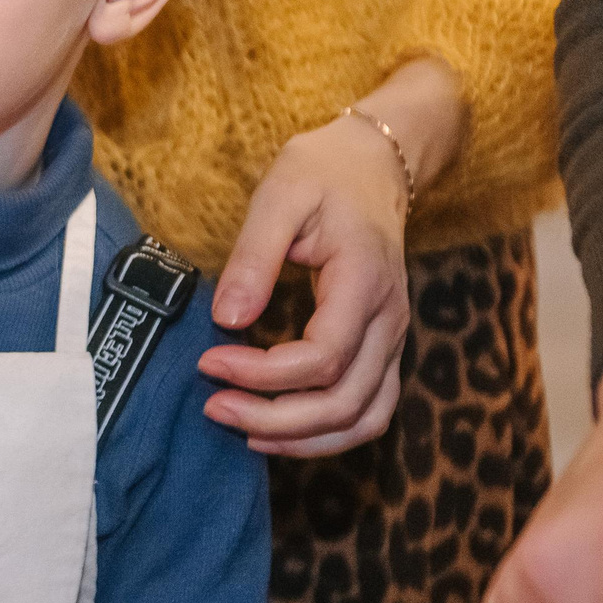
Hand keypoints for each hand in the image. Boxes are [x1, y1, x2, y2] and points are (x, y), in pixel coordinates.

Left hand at [198, 112, 411, 454]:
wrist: (373, 164)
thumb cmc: (324, 173)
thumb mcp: (281, 195)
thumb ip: (254, 256)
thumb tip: (226, 320)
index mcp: (365, 282)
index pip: (322, 357)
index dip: (263, 375)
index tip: (209, 362)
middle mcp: (390, 320)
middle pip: (344, 402)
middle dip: (276, 419)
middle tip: (214, 407)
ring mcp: (393, 339)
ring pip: (363, 419)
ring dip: (303, 438)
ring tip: (242, 430)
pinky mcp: (384, 348)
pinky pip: (368, 411)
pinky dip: (327, 434)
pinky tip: (279, 430)